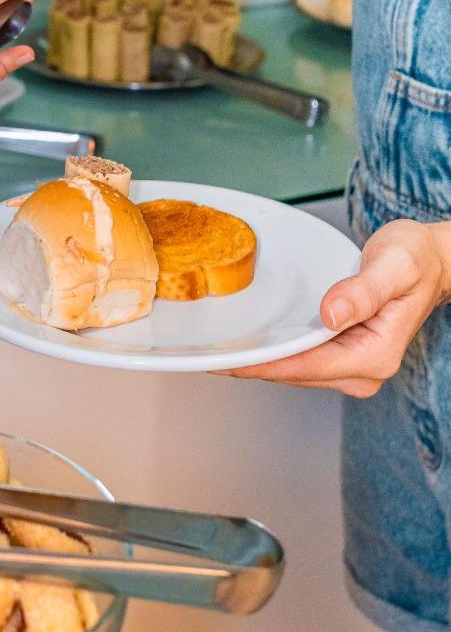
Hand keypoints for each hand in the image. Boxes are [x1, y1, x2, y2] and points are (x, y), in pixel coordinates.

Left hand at [214, 219, 450, 396]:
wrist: (431, 259)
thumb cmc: (416, 259)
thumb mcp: (395, 266)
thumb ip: (363, 290)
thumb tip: (331, 313)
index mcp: (375, 354)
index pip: (306, 366)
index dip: (263, 365)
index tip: (225, 361)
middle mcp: (363, 369)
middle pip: (294, 373)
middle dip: (251, 365)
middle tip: (203, 354)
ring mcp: (352, 365)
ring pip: (293, 368)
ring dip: (258, 359)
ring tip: (213, 349)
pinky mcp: (342, 354)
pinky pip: (299, 357)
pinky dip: (272, 350)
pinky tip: (245, 340)